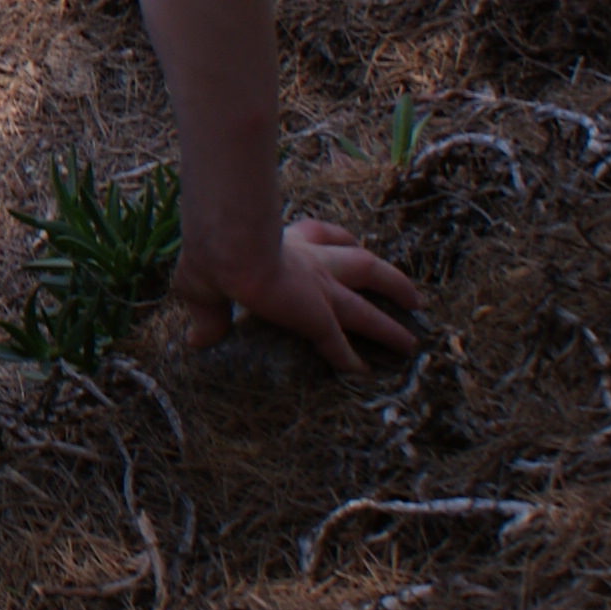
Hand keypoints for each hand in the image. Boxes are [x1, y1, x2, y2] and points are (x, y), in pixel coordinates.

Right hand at [176, 216, 423, 372]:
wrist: (230, 251)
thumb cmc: (213, 254)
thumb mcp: (200, 283)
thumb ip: (206, 313)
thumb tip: (196, 341)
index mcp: (285, 244)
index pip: (319, 236)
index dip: (337, 241)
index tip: (352, 244)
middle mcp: (311, 263)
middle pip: (361, 265)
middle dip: (388, 279)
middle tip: (412, 296)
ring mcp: (320, 290)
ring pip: (367, 302)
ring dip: (392, 316)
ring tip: (414, 332)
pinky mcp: (319, 318)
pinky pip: (340, 344)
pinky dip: (351, 360)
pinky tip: (363, 373)